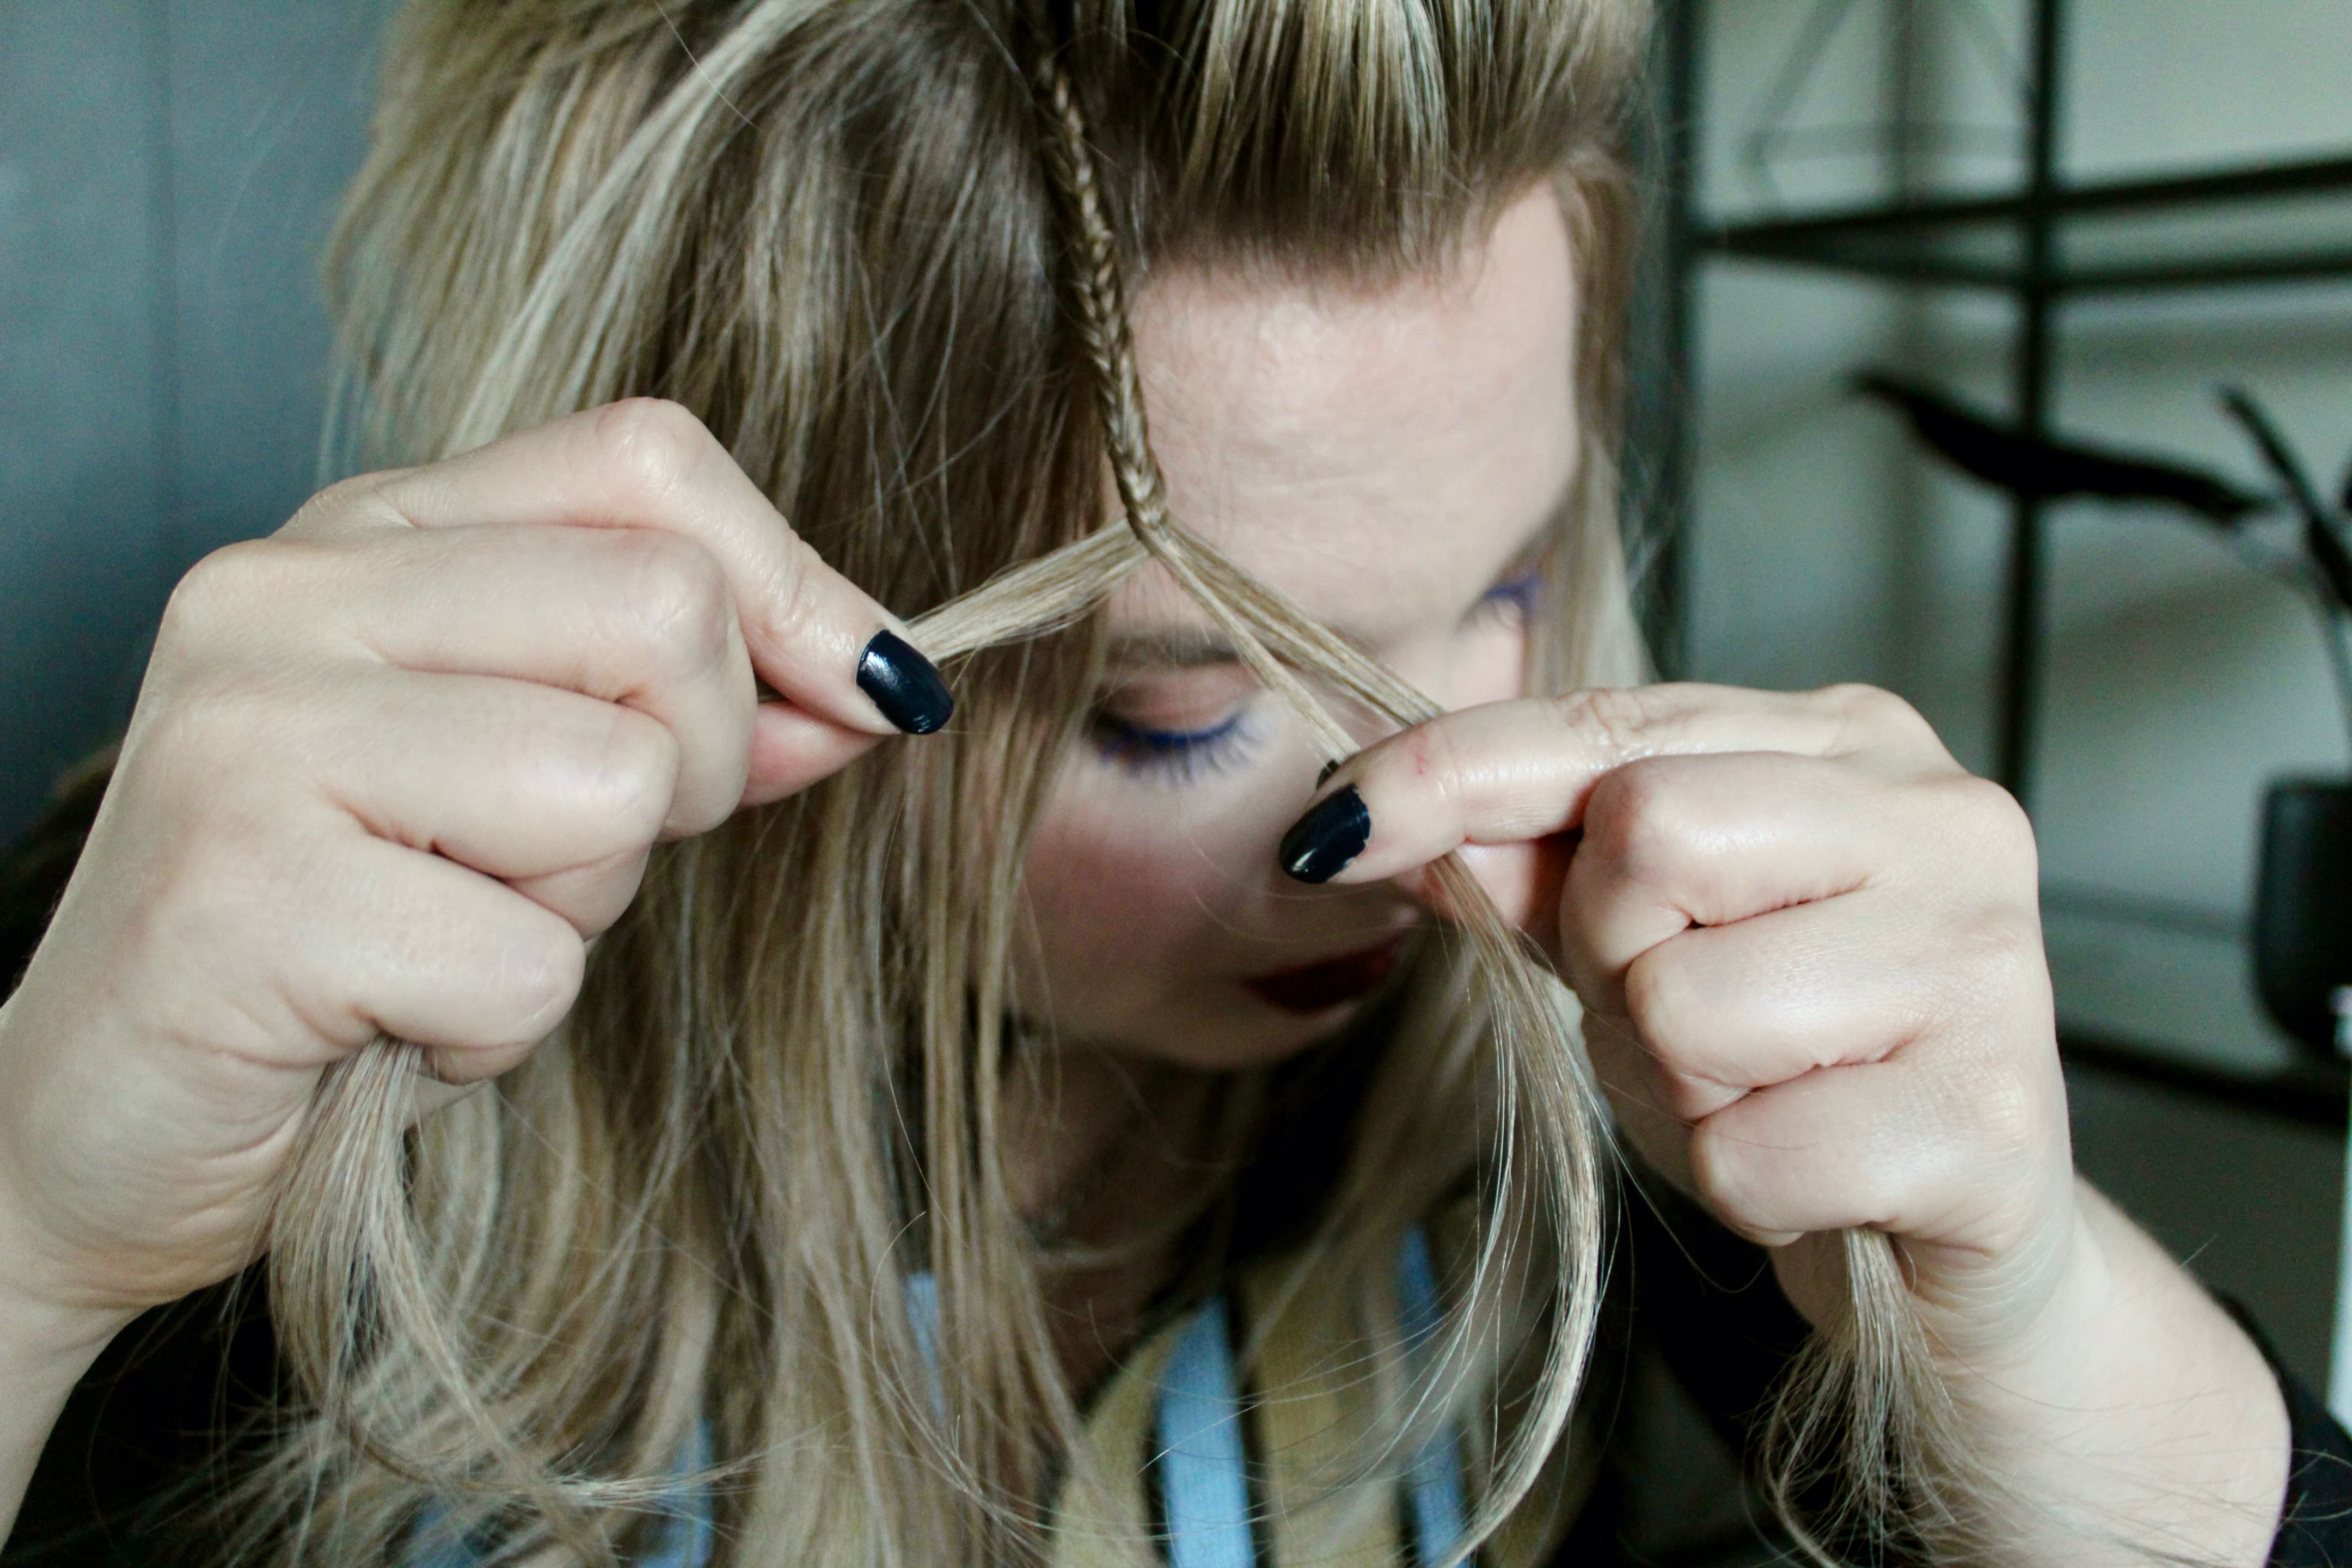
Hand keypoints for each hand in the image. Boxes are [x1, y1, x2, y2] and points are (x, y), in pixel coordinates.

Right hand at [0, 400, 947, 1335]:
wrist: (95, 1124)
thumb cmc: (341, 945)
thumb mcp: (520, 788)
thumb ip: (680, 709)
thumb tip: (873, 681)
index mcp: (364, 535)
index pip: (646, 460)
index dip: (794, 582)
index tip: (860, 696)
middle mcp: (288, 595)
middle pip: (661, 608)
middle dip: (691, 768)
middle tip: (569, 862)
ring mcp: (251, 733)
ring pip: (610, 784)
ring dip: (580, 908)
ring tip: (451, 937)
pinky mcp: (242, 896)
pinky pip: (526, 960)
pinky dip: (499, 1028)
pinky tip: (393, 1025)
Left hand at [1281, 682, 2286, 1563]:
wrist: (1951, 1250)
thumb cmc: (1789, 1067)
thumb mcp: (1640, 944)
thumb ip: (1527, 863)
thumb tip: (1373, 813)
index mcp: (1850, 742)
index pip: (1609, 725)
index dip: (1449, 772)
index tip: (1326, 829)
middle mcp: (1940, 819)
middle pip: (1649, 838)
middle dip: (1611, 952)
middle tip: (1679, 1013)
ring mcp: (1987, 965)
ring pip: (1689, 1007)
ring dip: (1677, 1085)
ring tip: (1752, 1096)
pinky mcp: (1995, 1124)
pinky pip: (1751, 1155)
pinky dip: (1742, 1186)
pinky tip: (1815, 1174)